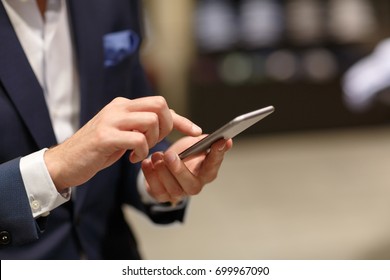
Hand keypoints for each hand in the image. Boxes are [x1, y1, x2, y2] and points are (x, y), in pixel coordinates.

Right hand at [44, 97, 201, 191]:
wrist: (66, 161)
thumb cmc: (97, 150)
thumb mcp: (122, 134)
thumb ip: (140, 126)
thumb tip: (166, 125)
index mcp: (124, 105)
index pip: (160, 104)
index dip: (181, 119)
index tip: (196, 131)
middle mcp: (119, 108)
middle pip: (159, 105)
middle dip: (166, 126)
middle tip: (155, 142)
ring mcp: (111, 120)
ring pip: (151, 120)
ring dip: (152, 140)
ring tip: (140, 151)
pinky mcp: (105, 136)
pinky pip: (137, 139)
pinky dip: (141, 151)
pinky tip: (130, 158)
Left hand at [141, 136, 232, 202]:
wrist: (165, 163)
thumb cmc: (184, 153)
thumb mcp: (196, 143)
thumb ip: (207, 141)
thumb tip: (223, 139)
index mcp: (207, 171)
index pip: (214, 163)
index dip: (217, 153)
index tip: (221, 140)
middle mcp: (195, 185)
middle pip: (191, 184)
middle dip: (179, 169)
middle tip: (170, 155)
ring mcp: (179, 192)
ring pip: (173, 189)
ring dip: (163, 172)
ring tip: (156, 156)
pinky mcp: (163, 195)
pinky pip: (157, 191)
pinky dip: (150, 176)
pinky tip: (147, 163)